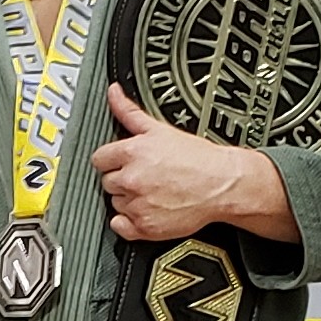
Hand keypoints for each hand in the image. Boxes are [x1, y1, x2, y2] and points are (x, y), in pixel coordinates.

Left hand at [92, 83, 249, 240]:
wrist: (221, 184)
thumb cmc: (196, 158)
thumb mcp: (159, 128)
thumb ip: (128, 111)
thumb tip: (113, 92)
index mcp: (131, 153)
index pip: (98, 159)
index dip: (111, 159)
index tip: (121, 161)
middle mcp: (131, 180)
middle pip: (106, 181)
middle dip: (121, 177)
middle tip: (141, 174)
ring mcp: (138, 205)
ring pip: (115, 202)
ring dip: (127, 198)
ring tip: (149, 190)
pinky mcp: (146, 227)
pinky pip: (120, 227)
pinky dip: (127, 222)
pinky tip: (144, 210)